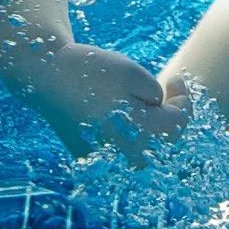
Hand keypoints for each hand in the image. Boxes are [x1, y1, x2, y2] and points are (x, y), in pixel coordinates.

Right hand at [23, 41, 192, 160]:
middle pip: (162, 145)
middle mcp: (118, 154)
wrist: (45, 76)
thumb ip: (156, 95)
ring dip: (151, 129)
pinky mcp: (86, 154)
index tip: (177, 79)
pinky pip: (118, 151)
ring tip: (142, 100)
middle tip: (168, 89)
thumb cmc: (90, 71)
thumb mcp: (133, 73)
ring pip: (141, 151)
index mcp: (134, 134)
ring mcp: (101, 158)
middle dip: (170, 117)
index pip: (175, 127)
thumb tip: (158, 111)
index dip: (184, 102)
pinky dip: (128, 134)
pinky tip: (122, 111)